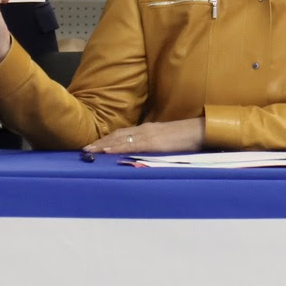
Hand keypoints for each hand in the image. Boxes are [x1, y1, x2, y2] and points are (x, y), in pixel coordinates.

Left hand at [83, 118, 206, 154]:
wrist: (202, 131)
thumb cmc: (187, 139)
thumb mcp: (167, 143)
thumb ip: (154, 147)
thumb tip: (144, 155)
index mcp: (148, 130)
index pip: (122, 134)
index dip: (107, 139)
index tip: (94, 145)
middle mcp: (145, 130)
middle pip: (117, 135)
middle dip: (100, 142)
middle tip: (84, 149)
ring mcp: (149, 135)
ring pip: (121, 139)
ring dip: (104, 144)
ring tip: (90, 150)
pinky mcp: (154, 142)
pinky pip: (132, 145)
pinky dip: (118, 147)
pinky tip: (108, 150)